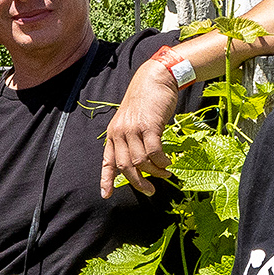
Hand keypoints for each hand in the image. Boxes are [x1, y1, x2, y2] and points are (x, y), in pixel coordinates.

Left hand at [104, 59, 180, 196]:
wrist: (154, 79)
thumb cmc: (145, 101)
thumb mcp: (131, 121)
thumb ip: (130, 139)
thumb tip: (140, 162)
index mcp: (113, 134)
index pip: (107, 161)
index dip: (106, 180)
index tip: (105, 195)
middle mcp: (120, 133)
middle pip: (125, 166)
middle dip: (137, 182)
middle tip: (150, 191)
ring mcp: (133, 129)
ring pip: (141, 161)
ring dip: (154, 172)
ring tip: (165, 174)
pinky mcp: (149, 126)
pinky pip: (154, 152)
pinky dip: (161, 161)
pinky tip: (168, 163)